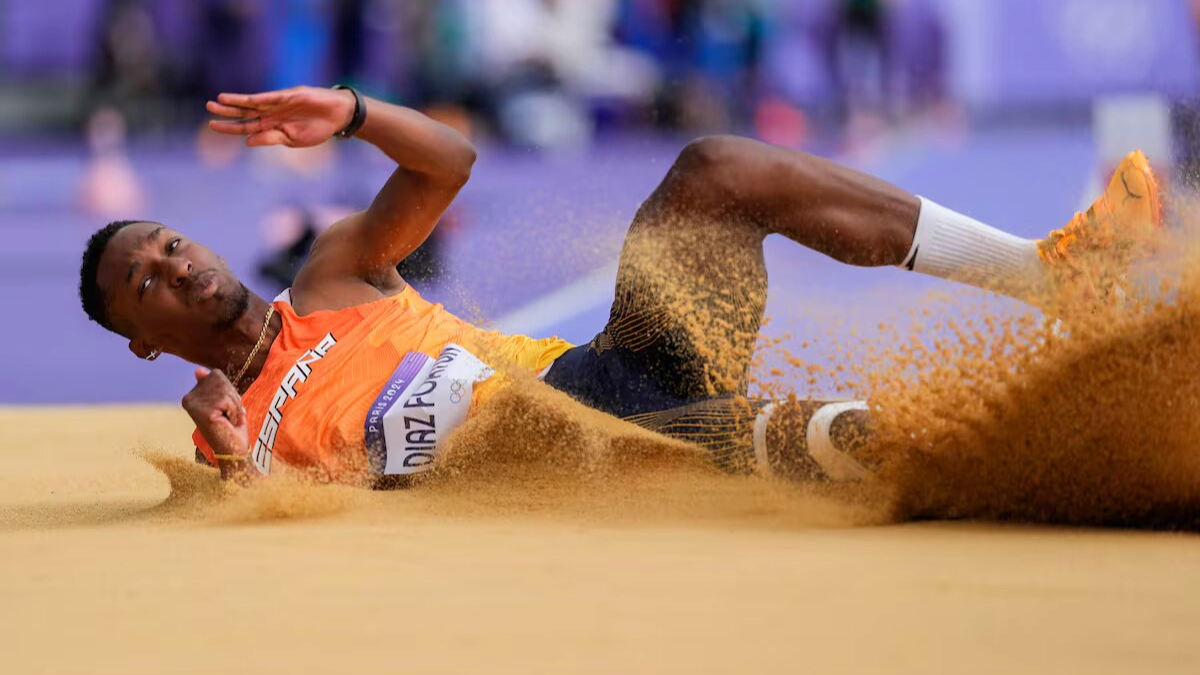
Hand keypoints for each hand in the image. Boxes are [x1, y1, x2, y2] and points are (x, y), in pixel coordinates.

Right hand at [182, 368, 248, 457]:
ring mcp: (194, 404)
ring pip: (225, 390)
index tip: (226, 408)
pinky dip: (234, 412)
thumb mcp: (224, 401)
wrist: (233, 451)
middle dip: (232, 397)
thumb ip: (214, 386)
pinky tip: (227, 423)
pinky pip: (227, 400)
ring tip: (228, 420)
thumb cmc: (231, 427)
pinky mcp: (203, 412)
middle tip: (229, 415)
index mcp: (191, 395)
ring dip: (234, 406)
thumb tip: (198, 370)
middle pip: (220, 380)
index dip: (229, 390)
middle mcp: (188, 398)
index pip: (215, 374)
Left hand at [206, 86, 355, 147]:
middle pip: (244, 113)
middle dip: (227, 112)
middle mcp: (271, 114)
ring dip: (236, 103)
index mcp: (272, 127)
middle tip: (208, 109)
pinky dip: (256, 100)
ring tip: (218, 101)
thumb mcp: (292, 140)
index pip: (246, 126)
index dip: (229, 127)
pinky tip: (243, 100)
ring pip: (253, 104)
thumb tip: (248, 141)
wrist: (337, 116)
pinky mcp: (289, 96)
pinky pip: (269, 99)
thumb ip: (271, 139)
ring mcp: (279, 104)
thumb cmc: (317, 129)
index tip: (212, 126)